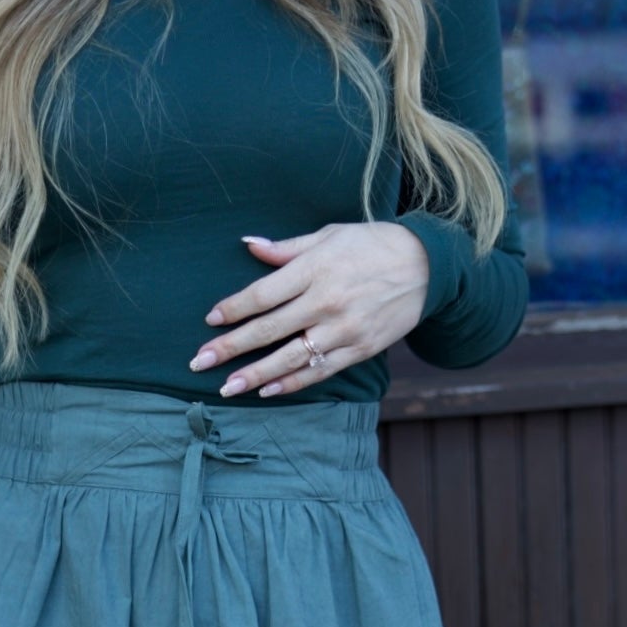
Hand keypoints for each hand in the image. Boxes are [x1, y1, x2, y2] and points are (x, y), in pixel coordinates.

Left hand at [189, 223, 430, 396]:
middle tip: (198, 363)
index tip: (211, 321)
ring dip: (255, 375)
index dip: (234, 309)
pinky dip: (292, 383)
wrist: (427, 265)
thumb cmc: (371, 244)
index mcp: (315, 268)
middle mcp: (326, 300)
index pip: (263, 294)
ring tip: (226, 388)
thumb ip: (287, 249)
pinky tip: (267, 392)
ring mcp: (343, 328)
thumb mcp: (329, 235)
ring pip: (290, 357)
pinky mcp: (359, 348)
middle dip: (230, 348)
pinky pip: (320, 370)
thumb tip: (248, 246)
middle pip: (268, 329)